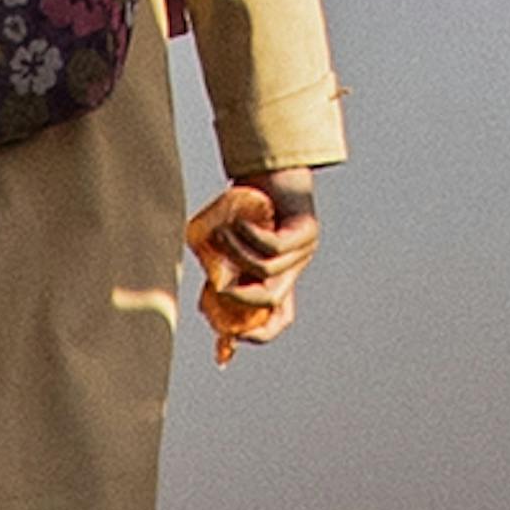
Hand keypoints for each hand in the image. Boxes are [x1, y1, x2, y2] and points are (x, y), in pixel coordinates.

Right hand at [187, 173, 320, 353]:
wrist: (272, 169)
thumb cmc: (245, 206)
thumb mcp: (230, 244)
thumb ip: (222, 269)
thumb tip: (202, 301)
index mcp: (281, 276)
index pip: (279, 319)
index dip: (258, 334)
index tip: (230, 340)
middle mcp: (296, 268)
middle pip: (270, 299)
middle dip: (238, 294)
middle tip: (214, 281)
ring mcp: (305, 250)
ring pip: (266, 268)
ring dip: (235, 253)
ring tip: (218, 234)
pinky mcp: (307, 229)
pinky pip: (273, 245)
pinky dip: (247, 236)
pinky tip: (233, 222)